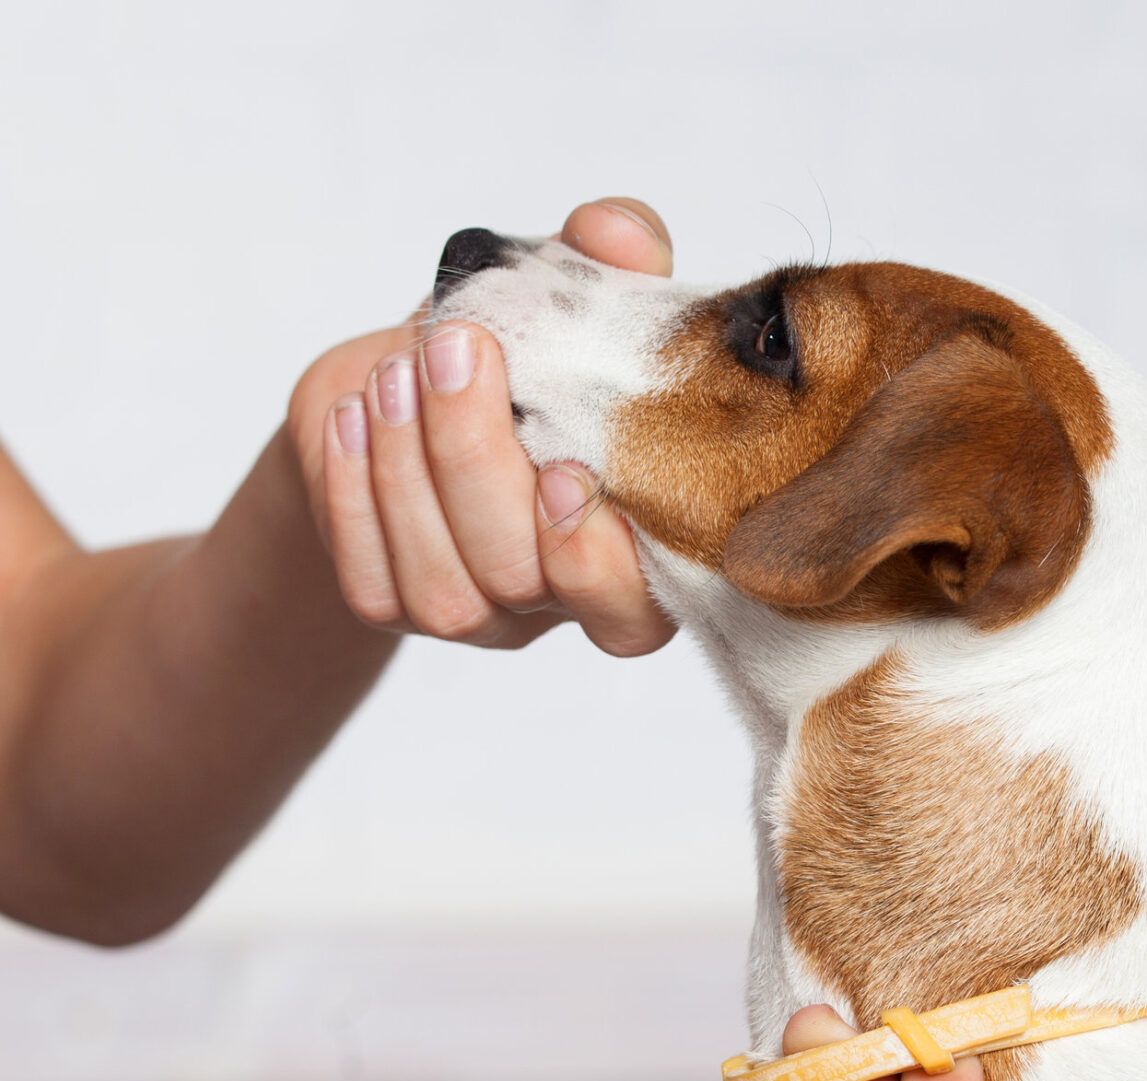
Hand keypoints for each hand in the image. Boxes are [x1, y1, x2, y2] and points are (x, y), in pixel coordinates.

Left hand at [284, 198, 675, 655]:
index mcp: (633, 552)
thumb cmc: (516, 352)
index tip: (562, 466)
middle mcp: (560, 604)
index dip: (596, 561)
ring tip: (392, 374)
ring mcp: (480, 618)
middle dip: (476, 465)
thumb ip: (610, 257)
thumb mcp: (569, 291)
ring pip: (444, 590)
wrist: (408, 383)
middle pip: (521, 580)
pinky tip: (350, 419)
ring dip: (408, 473)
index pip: (633, 615)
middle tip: (453, 351)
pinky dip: (354, 494)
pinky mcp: (395, 604)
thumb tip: (619, 235)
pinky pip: (371, 581)